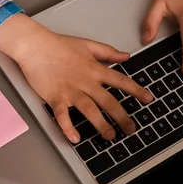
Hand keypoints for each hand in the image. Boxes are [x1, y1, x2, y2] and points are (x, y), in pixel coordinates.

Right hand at [0, 14, 152, 142]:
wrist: (34, 45)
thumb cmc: (57, 44)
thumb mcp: (87, 44)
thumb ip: (108, 52)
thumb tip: (126, 56)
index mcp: (93, 69)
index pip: (120, 80)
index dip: (136, 90)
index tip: (148, 99)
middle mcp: (85, 81)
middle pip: (108, 100)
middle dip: (121, 116)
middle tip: (131, 129)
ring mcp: (70, 90)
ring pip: (90, 110)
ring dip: (101, 124)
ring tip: (109, 136)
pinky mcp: (55, 97)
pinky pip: (62, 116)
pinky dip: (68, 128)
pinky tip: (74, 139)